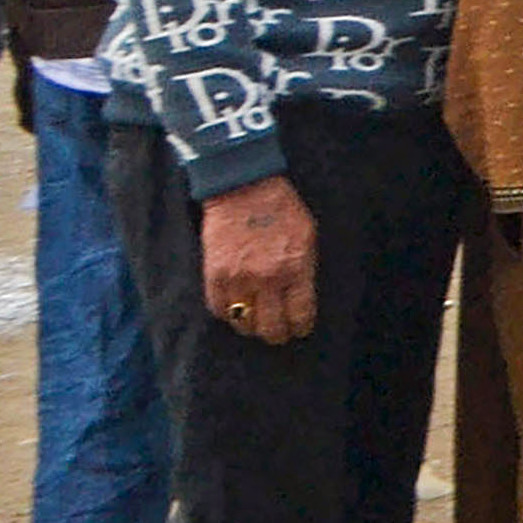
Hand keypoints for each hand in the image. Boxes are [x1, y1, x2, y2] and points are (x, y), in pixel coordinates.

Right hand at [201, 175, 321, 343]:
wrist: (244, 188)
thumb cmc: (282, 209)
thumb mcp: (308, 236)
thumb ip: (305, 269)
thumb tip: (303, 298)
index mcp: (296, 267)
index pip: (300, 314)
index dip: (300, 327)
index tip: (300, 329)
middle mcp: (267, 278)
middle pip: (271, 327)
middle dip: (277, 335)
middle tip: (279, 334)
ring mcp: (239, 278)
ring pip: (244, 323)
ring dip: (251, 326)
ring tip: (256, 322)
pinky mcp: (214, 275)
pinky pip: (219, 309)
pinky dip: (227, 314)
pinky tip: (236, 309)